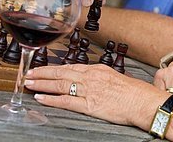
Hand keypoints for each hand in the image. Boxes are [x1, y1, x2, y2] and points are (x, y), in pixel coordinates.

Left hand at [25, 64, 162, 126]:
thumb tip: (87, 79)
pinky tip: (41, 98)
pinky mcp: (90, 105)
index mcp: (97, 69)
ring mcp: (90, 90)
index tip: (42, 69)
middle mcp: (92, 77)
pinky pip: (66, 101)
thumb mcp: (115, 77)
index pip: (70, 66)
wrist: (144, 101)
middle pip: (61, 73)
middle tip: (28, 73)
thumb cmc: (134, 92)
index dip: (53, 68)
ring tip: (29, 83)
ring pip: (60, 84)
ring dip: (42, 84)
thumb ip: (99, 77)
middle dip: (43, 73)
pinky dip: (51, 99)